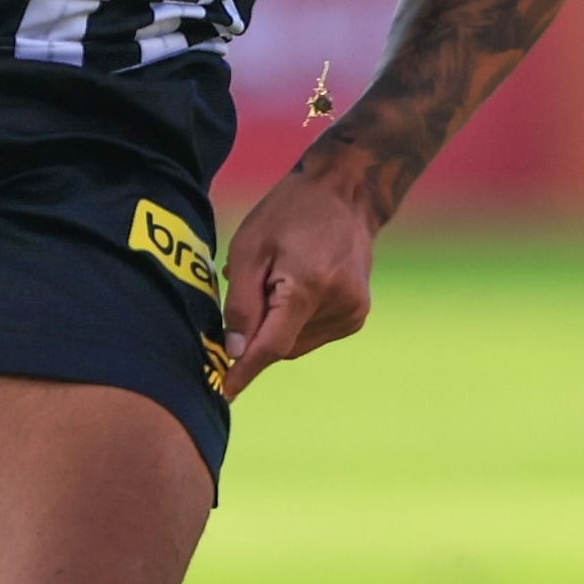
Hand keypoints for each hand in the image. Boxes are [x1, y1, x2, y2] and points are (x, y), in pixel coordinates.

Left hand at [216, 164, 379, 397]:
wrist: (345, 192)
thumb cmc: (290, 212)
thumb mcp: (250, 247)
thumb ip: (241, 303)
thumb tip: (234, 351)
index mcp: (310, 286)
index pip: (272, 345)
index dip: (246, 370)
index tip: (224, 391)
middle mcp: (340, 304)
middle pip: (284, 345)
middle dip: (259, 333)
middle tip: (254, 289)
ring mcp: (353, 311)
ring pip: (297, 344)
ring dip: (279, 326)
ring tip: (281, 279)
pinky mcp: (358, 313)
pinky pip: (314, 334)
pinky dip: (297, 322)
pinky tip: (298, 286)